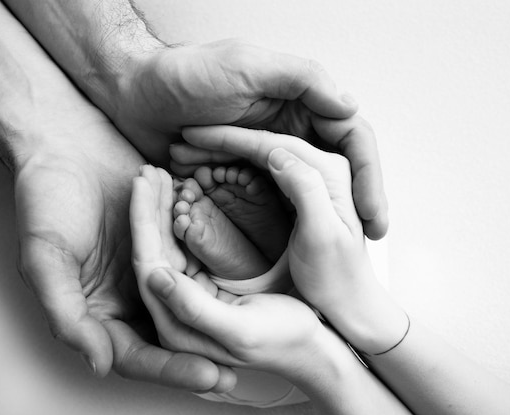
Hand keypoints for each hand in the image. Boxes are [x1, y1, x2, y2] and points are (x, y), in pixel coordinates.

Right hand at [13, 104, 231, 391]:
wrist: (66, 141)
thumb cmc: (46, 196)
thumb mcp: (46, 258)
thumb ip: (68, 315)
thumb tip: (99, 365)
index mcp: (92, 310)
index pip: (133, 354)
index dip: (169, 370)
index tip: (208, 377)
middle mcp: (121, 297)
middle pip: (165, 338)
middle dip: (200, 356)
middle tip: (236, 374)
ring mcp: (144, 269)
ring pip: (184, 304)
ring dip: (212, 320)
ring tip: (250, 337)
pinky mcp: (163, 241)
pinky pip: (190, 263)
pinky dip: (210, 275)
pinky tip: (242, 288)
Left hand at [104, 39, 385, 238]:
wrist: (134, 94)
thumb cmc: (182, 74)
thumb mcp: (246, 66)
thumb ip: (301, 80)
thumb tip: (350, 106)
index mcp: (297, 102)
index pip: (350, 139)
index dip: (370, 177)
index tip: (375, 218)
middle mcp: (287, 128)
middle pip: (337, 169)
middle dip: (355, 206)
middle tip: (365, 245)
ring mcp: (263, 153)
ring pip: (305, 189)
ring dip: (317, 217)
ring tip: (332, 253)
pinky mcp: (237, 173)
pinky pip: (267, 199)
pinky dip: (275, 219)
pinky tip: (289, 245)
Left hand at [129, 165, 322, 376]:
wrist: (314, 347)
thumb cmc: (285, 341)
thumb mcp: (241, 329)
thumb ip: (195, 309)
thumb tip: (155, 278)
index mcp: (175, 327)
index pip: (148, 265)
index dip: (143, 221)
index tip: (142, 184)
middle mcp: (173, 313)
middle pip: (153, 251)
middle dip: (149, 208)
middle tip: (146, 170)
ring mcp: (187, 297)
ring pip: (166, 245)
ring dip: (162, 209)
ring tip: (158, 175)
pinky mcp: (203, 285)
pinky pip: (183, 246)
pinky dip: (180, 218)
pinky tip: (179, 195)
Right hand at [168, 125, 404, 352]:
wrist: (347, 301)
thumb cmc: (335, 277)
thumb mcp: (322, 236)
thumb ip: (306, 189)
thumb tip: (276, 154)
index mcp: (330, 171)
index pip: (273, 143)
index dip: (229, 138)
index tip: (193, 135)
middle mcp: (323, 166)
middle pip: (264, 142)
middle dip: (221, 140)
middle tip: (183, 141)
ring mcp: (312, 177)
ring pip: (260, 153)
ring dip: (224, 151)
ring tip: (189, 152)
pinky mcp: (301, 190)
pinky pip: (262, 169)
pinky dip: (234, 166)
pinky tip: (211, 167)